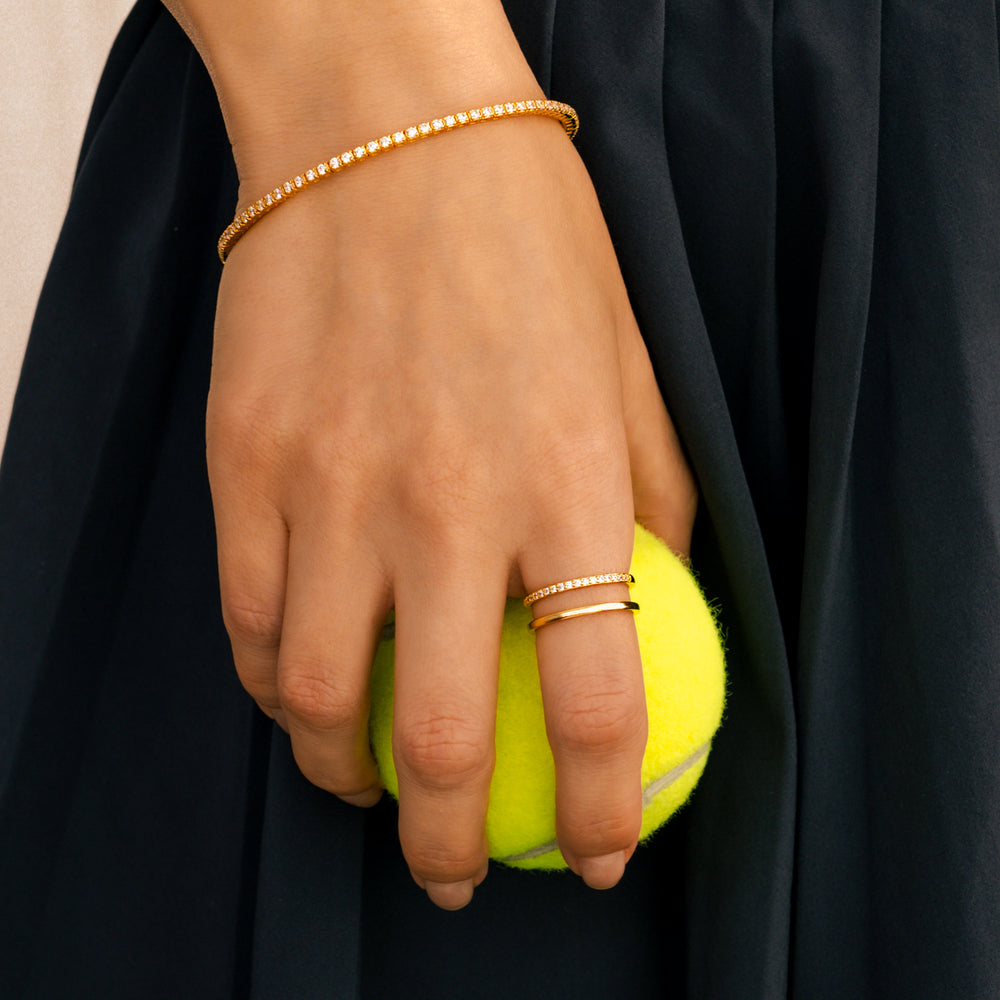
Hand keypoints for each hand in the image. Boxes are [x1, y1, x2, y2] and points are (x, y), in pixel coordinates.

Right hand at [205, 116, 695, 909]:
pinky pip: (246, 621)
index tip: (602, 851)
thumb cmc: (526, 241)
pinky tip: (300, 686)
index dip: (603, 809)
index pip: (595, 702)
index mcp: (565, 486)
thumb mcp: (630, 366)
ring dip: (341, 775)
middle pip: (434, 743)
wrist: (386, 131)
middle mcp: (444, 508)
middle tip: (457, 874)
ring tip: (364, 784)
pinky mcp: (245, 467)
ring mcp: (329, 490)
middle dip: (448, 848)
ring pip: (312, 700)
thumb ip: (648, 500)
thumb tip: (651, 600)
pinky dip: (274, 685)